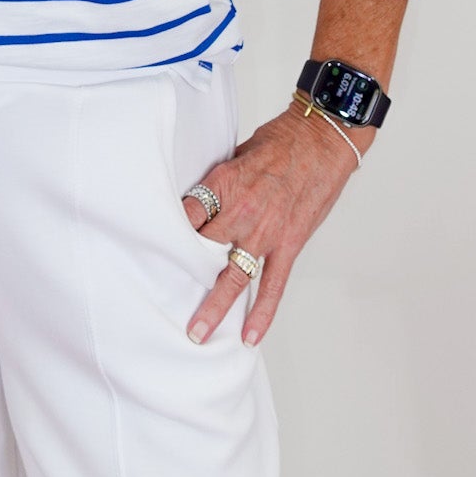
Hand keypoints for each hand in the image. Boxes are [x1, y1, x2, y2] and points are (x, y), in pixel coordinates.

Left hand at [182, 100, 367, 345]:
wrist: (322, 141)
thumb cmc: (279, 142)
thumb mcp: (236, 154)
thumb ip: (217, 184)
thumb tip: (195, 203)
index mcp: (224, 183)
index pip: (186, 214)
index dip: (168, 232)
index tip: (154, 247)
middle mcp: (243, 211)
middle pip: (202, 248)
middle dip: (182, 270)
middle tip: (162, 294)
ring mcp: (266, 232)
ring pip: (234, 276)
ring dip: (214, 307)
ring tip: (197, 333)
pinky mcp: (289, 245)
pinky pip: (273, 285)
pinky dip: (262, 313)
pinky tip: (249, 335)